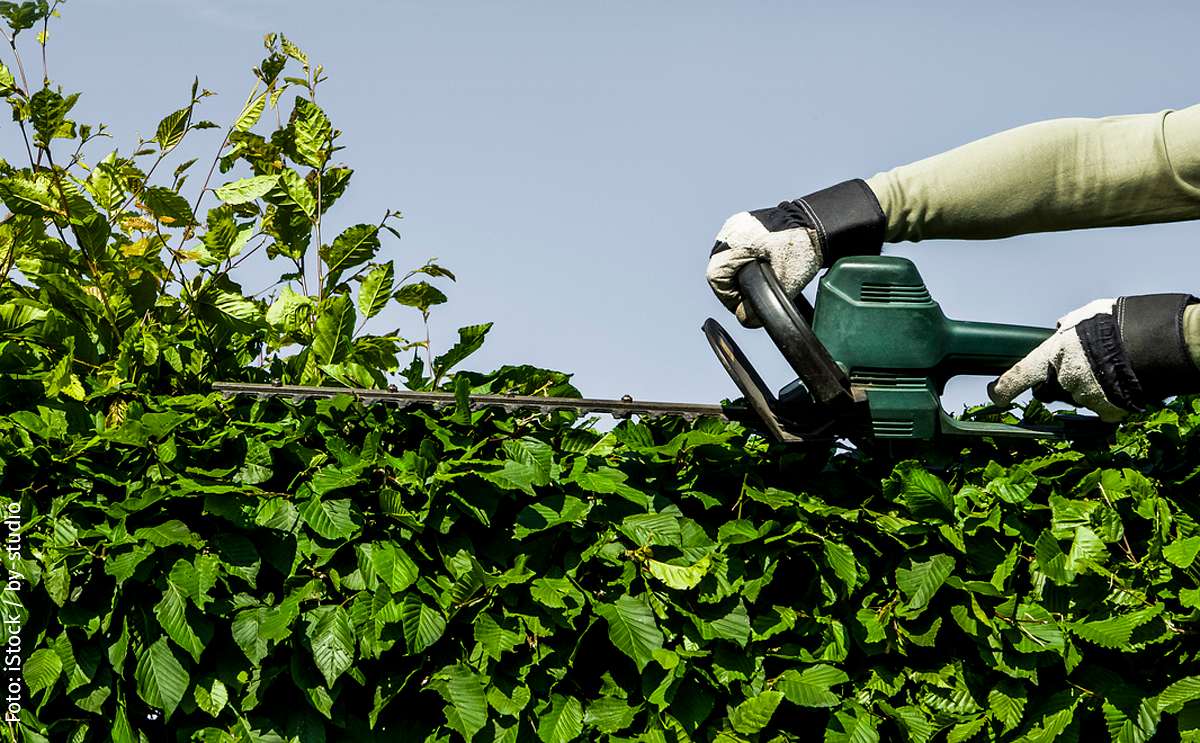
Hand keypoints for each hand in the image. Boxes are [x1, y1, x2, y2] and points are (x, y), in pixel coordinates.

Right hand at [705, 179, 886, 326]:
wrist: (821, 223)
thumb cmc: (804, 247)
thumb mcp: (784, 282)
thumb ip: (762, 303)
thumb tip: (745, 319)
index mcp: (735, 241)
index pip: (715, 277)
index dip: (728, 297)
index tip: (744, 304)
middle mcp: (732, 230)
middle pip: (720, 269)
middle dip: (734, 286)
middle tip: (754, 296)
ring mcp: (739, 225)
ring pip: (729, 260)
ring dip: (740, 275)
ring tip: (761, 283)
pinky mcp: (749, 225)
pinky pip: (739, 250)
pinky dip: (746, 263)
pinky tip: (763, 269)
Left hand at [989, 294, 1199, 421]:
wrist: (1156, 341)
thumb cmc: (1118, 323)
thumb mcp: (1086, 315)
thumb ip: (1067, 325)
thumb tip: (1059, 327)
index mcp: (1052, 355)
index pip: (1018, 376)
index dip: (1003, 389)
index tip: (995, 396)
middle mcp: (1064, 380)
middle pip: (1052, 389)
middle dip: (1060, 381)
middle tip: (1083, 364)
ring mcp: (1085, 398)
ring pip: (1079, 398)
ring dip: (1088, 388)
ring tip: (1109, 368)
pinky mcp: (1108, 411)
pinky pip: (1102, 410)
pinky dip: (1108, 401)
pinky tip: (1119, 385)